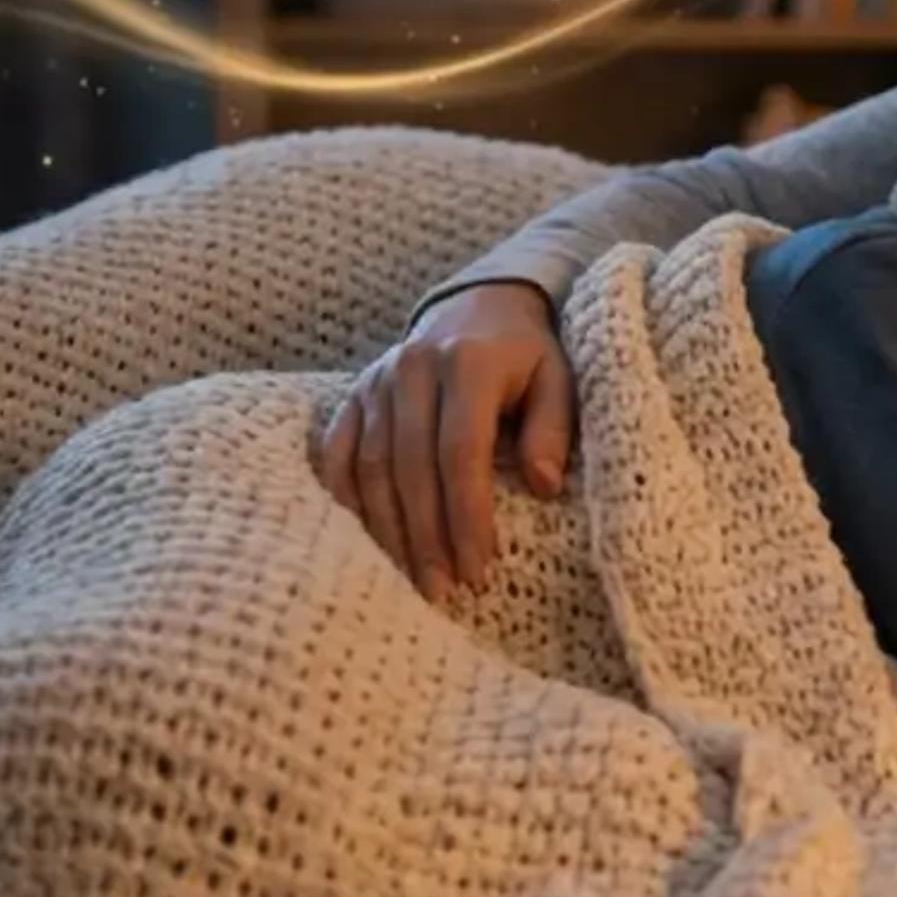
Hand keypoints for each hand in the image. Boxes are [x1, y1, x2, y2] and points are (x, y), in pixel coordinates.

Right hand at [313, 281, 573, 592]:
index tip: (479, 567)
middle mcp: (412, 369)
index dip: (467, 515)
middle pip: (412, 467)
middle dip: (427, 536)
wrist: (478, 306)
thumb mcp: (557, 379)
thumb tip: (543, 485)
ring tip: (413, 580)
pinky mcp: (354, 394)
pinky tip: (364, 540)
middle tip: (443, 590)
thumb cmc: (526, 356)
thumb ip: (553, 428)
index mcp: (467, 363)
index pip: (461, 452)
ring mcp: (376, 381)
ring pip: (373, 467)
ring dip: (390, 530)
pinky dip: (348, 498)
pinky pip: (339, 452)